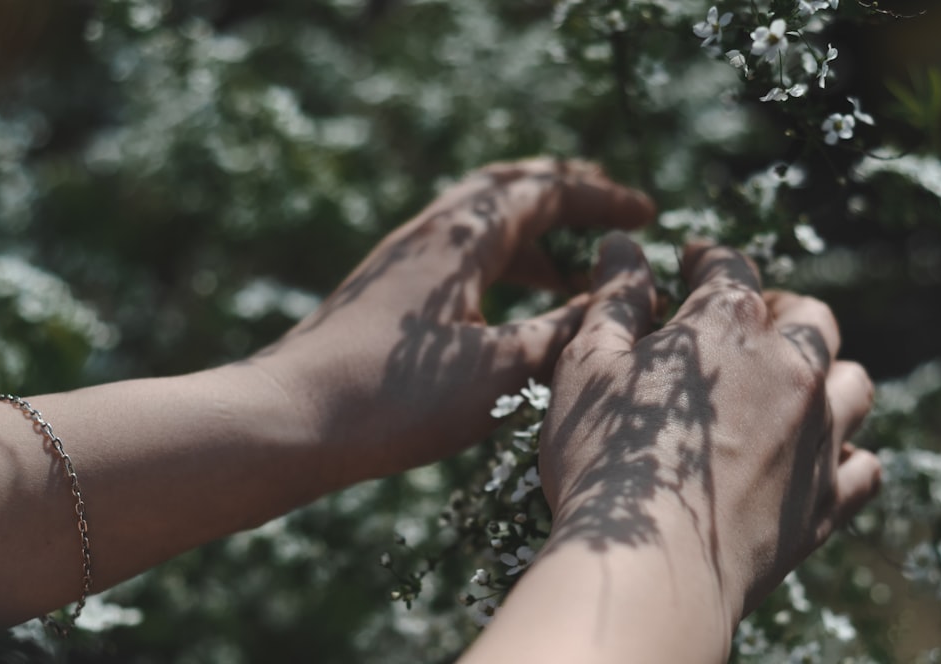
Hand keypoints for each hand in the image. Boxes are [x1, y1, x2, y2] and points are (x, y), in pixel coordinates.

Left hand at [255, 159, 654, 488]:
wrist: (292, 420)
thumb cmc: (398, 398)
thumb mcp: (500, 371)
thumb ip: (562, 332)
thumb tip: (607, 305)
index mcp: (463, 238)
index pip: (545, 192)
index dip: (602, 200)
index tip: (648, 216)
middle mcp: (431, 234)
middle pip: (508, 190)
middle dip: (566, 198)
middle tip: (612, 217)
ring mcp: (403, 261)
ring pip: (482, 225)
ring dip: (534, 238)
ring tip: (574, 275)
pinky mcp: (388, 293)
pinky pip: (460, 259)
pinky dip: (501, 268)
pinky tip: (512, 307)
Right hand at [538, 234, 880, 625]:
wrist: (650, 564)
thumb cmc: (604, 454)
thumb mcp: (588, 363)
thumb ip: (612, 297)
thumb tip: (619, 244)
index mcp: (724, 327)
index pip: (729, 269)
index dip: (708, 259)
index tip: (692, 261)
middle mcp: (789, 369)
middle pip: (809, 317)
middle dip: (779, 308)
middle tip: (747, 321)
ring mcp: (818, 435)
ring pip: (853, 383)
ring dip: (826, 373)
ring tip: (791, 384)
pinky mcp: (827, 499)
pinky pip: (864, 465)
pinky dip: (847, 453)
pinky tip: (820, 456)